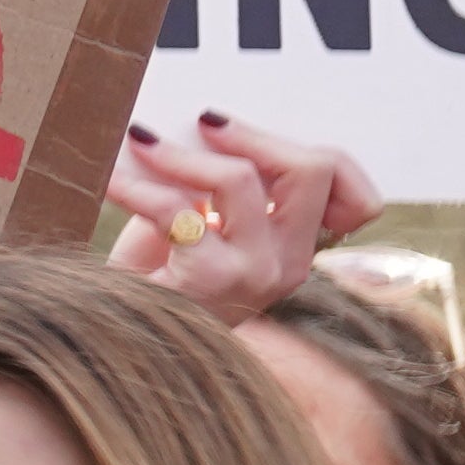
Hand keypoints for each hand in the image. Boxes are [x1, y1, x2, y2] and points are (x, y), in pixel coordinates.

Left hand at [106, 112, 379, 323]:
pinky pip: (176, 209)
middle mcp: (290, 262)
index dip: (315, 155)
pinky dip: (135, 187)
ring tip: (142, 144)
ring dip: (182, 154)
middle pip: (312, 169)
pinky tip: (111, 181)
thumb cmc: (158, 283)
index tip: (254, 138)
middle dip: (254, 134)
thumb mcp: (199, 227)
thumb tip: (200, 125)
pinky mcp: (210, 279)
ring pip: (240, 178)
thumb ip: (214, 185)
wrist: (124, 343)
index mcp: (297, 248)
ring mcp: (257, 272)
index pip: (353, 193)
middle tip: (204, 121)